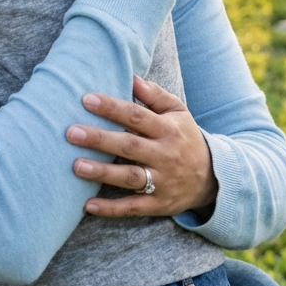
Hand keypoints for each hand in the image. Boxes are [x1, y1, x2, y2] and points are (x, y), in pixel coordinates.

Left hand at [67, 76, 218, 217]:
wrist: (213, 179)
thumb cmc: (185, 137)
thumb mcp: (178, 112)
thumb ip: (155, 95)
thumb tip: (132, 77)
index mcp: (168, 130)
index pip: (136, 116)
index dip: (112, 107)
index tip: (86, 99)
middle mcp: (165, 156)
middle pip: (129, 146)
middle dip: (100, 139)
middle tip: (71, 132)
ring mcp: (162, 182)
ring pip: (129, 177)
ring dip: (102, 173)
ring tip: (76, 165)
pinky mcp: (159, 205)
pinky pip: (133, 207)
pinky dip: (111, 209)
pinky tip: (87, 205)